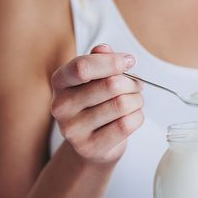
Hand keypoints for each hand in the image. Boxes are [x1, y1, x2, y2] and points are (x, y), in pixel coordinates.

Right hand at [49, 44, 142, 164]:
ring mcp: (73, 129)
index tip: (129, 61)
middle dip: (132, 83)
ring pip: (121, 105)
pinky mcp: (89, 147)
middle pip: (110, 85)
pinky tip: (132, 117)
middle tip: (136, 86)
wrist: (90, 144)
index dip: (112, 62)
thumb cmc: (95, 105)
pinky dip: (137, 117)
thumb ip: (98, 60)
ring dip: (137, 100)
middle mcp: (61, 106)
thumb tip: (105, 50)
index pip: (83, 67)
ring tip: (134, 102)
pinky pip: (126, 125)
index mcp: (60, 82)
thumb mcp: (93, 79)